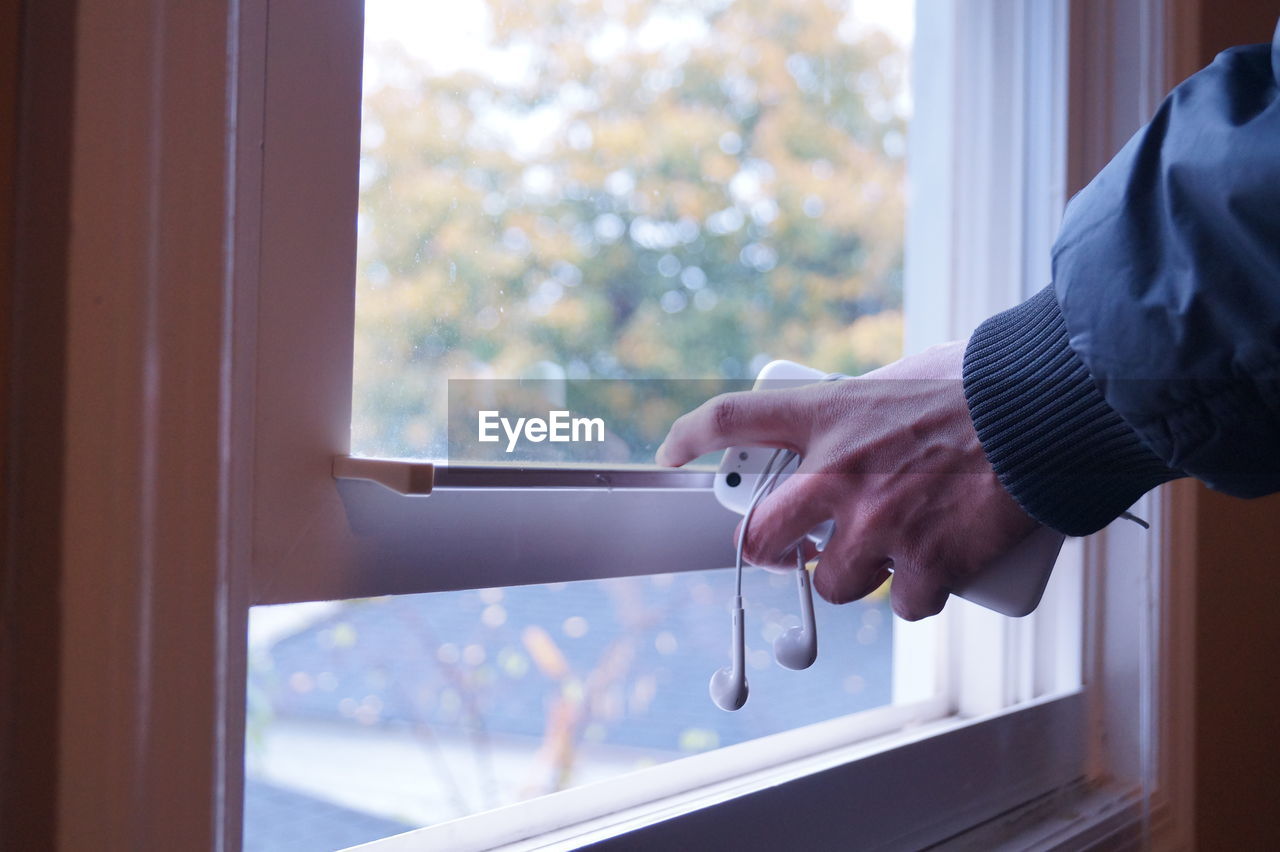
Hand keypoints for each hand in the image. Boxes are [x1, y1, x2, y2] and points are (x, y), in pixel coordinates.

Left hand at [655, 342, 1038, 619]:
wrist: (1048, 411)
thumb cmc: (982, 384)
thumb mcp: (899, 379)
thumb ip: (861, 408)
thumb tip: (852, 431)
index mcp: (828, 414)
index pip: (732, 417)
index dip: (690, 436)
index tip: (671, 451)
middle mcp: (839, 473)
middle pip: (762, 537)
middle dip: (766, 552)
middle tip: (785, 550)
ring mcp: (879, 524)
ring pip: (833, 584)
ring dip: (855, 577)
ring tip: (888, 553)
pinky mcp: (927, 564)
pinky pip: (903, 604)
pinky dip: (919, 595)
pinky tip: (941, 572)